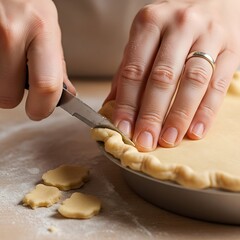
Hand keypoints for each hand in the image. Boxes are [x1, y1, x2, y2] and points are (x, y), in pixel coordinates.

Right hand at [0, 0, 74, 119]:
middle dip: (12, 95)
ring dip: (0, 82)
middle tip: (16, 80)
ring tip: (6, 60)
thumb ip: (56, 64)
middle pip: (7, 96)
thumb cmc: (27, 4)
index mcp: (41, 30)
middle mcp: (10, 32)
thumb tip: (67, 95)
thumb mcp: (48, 28)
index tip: (39, 112)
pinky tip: (0, 54)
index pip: (46, 85)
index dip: (42, 108)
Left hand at [105, 0, 239, 150]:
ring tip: (168, 140)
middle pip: (163, 77)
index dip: (127, 103)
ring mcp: (208, 35)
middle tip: (145, 140)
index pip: (134, 69)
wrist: (212, 1)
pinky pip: (218, 85)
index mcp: (150, 22)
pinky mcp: (232, 49)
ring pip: (192, 81)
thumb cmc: (170, 28)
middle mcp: (179, 25)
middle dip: (152, 114)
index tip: (123, 128)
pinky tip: (195, 131)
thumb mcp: (145, 39)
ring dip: (179, 115)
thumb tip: (111, 105)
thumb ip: (128, 70)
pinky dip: (206, 111)